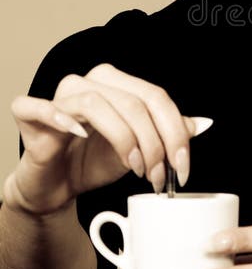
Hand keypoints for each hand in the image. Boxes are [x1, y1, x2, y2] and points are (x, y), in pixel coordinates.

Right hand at [7, 63, 203, 215]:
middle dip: (155, 144)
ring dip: (123, 140)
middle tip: (160, 176)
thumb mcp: (139, 150)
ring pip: (98, 104)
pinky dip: (62, 119)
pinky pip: (43, 108)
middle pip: (134, 102)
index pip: (156, 98)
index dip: (176, 132)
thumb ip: (168, 134)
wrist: (57, 186)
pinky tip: (80, 137)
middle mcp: (90, 82)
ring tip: (134, 168)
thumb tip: (202, 123)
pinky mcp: (31, 114)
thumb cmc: (93, 162)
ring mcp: (60, 95)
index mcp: (117, 83)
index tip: (183, 167)